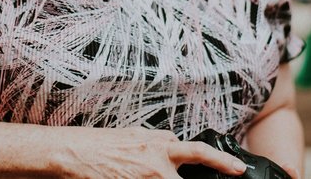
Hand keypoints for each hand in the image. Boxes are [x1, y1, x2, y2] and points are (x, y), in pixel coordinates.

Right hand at [53, 127, 246, 178]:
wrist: (73, 152)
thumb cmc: (101, 143)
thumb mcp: (135, 135)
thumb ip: (158, 143)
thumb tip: (173, 145)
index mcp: (159, 144)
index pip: (198, 152)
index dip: (221, 162)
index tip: (238, 169)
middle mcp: (156, 161)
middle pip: (188, 172)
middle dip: (203, 174)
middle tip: (218, 174)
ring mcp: (145, 177)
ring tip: (143, 173)